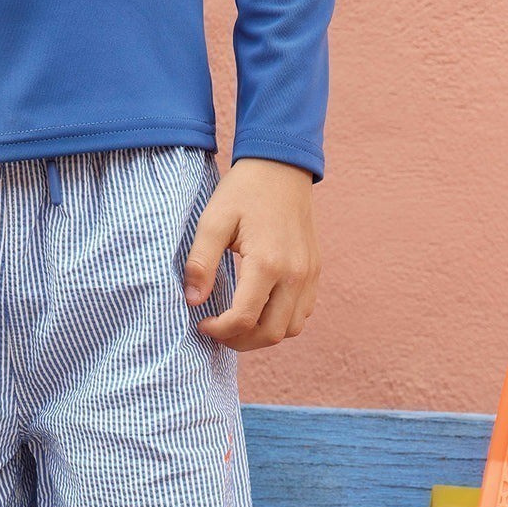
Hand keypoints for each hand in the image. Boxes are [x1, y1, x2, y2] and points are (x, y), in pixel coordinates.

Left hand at [184, 159, 320, 350]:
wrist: (282, 165)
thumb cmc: (244, 191)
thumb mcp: (213, 220)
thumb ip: (200, 262)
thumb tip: (192, 300)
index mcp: (268, 262)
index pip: (244, 318)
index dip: (219, 330)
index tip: (202, 322)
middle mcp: (295, 274)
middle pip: (270, 333)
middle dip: (240, 341)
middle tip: (218, 330)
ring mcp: (309, 275)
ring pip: (289, 330)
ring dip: (262, 335)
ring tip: (237, 323)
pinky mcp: (314, 272)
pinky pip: (301, 314)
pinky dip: (280, 321)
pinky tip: (259, 309)